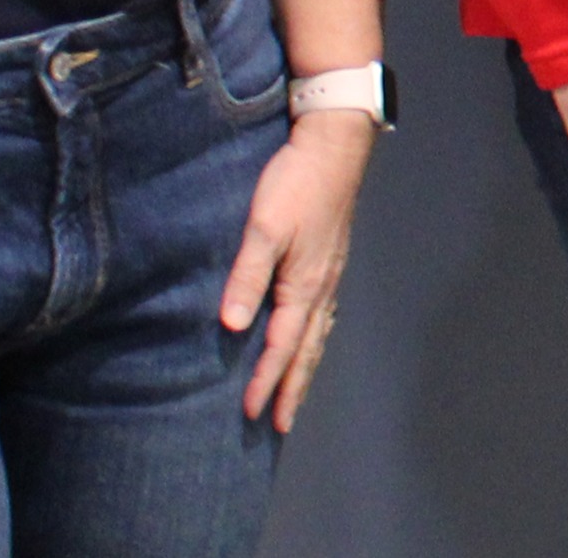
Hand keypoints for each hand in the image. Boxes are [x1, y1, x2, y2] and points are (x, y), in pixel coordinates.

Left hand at [220, 110, 373, 428]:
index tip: (251, 414)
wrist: (335, 143)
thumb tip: (233, 325)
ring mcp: (329, 273)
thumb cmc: (297, 181)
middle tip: (282, 424)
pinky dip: (314, 338)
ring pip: (318, 333)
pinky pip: (322, 313)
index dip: (266, 381)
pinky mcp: (329, 259)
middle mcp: (321, 286)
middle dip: (293, 388)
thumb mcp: (265, 226)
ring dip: (305, 366)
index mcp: (305, 284)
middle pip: (307, 349)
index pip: (281, 346)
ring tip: (296, 391)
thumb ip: (248, 275)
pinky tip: (309, 336)